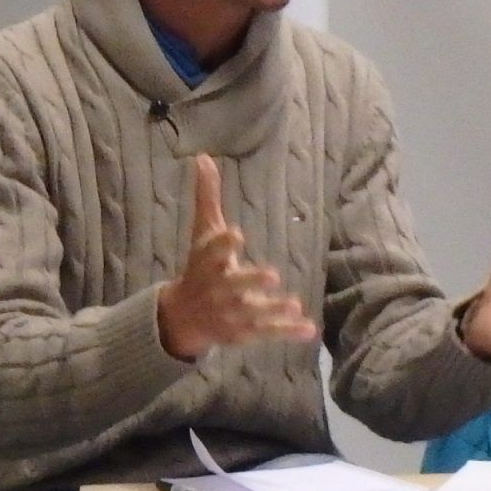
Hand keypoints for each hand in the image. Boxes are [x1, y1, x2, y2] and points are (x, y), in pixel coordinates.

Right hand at [155, 155, 318, 361]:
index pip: (211, 253)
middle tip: (272, 275)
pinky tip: (309, 329)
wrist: (181, 317)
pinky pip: (266, 333)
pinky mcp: (242, 332)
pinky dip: (287, 333)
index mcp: (205, 263)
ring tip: (294, 304)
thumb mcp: (202, 232)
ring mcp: (230, 313)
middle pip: (232, 285)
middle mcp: (216, 289)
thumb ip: (207, 198)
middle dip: (250, 281)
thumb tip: (203, 157)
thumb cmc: (198, 266)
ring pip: (251, 313)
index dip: (222, 245)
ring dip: (272, 310)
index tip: (237, 234)